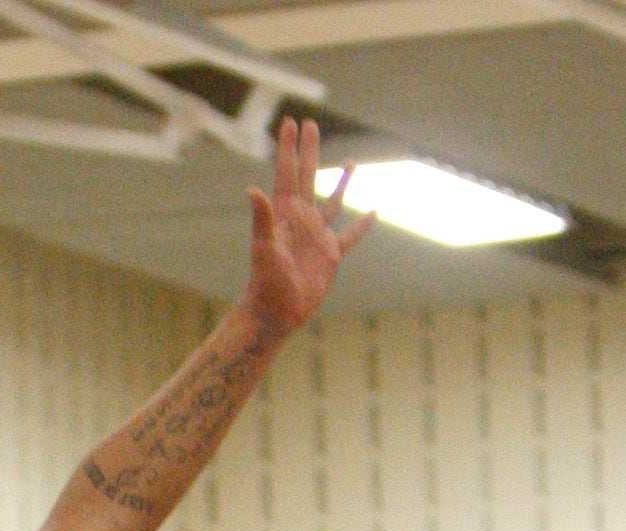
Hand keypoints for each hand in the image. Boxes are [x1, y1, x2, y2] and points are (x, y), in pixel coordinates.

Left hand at [243, 120, 374, 342]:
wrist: (276, 314)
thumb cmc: (266, 283)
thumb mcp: (264, 248)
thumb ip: (261, 219)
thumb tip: (253, 190)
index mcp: (284, 214)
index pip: (287, 173)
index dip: (289, 148)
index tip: (291, 122)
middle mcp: (301, 220)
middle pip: (308, 176)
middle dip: (309, 151)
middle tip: (310, 124)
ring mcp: (317, 236)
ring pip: (333, 201)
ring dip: (340, 181)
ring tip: (349, 162)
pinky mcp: (330, 256)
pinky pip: (350, 236)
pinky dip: (362, 225)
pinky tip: (373, 212)